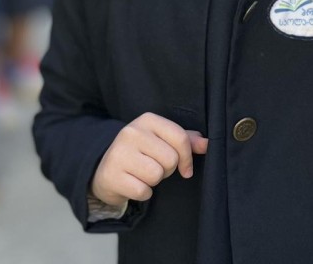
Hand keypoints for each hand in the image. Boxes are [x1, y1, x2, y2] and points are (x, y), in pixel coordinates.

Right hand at [91, 113, 208, 205]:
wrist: (105, 169)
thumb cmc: (141, 153)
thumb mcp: (162, 140)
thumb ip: (185, 140)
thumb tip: (207, 144)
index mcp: (147, 120)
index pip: (180, 138)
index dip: (187, 157)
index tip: (185, 168)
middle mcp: (131, 132)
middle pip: (170, 159)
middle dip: (167, 169)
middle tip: (154, 167)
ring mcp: (119, 153)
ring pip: (157, 175)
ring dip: (154, 181)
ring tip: (143, 174)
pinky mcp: (112, 175)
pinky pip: (143, 191)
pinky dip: (143, 193)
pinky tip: (134, 183)